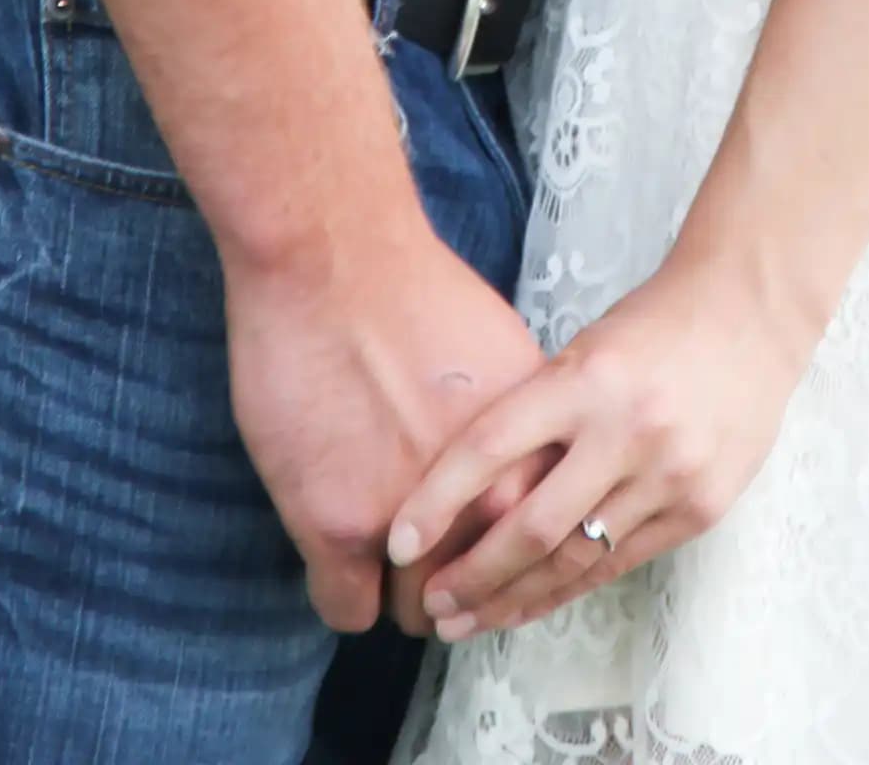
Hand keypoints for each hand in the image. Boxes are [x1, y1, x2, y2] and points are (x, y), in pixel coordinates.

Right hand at [223, 208, 548, 631]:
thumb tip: (517, 476)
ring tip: (374, 554)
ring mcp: (415, 522)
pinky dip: (339, 590)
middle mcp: (489, 498)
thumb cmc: (411, 290)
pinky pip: (346, 609)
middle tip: (422, 556)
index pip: (536, 554)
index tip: (477, 550)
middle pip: (482, 591)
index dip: (503, 551)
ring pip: (416, 612)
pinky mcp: (340, 530)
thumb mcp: (502, 361)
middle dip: (454, 580)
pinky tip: (332, 558)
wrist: (334, 257)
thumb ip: (516, 431)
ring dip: (396, 590)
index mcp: (534, 455)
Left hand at [386, 251, 810, 640]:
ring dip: (514, 599)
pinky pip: (621, 562)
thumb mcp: (584, 352)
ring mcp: (669, 475)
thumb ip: (539, 414)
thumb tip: (472, 492)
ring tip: (468, 621)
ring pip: (575, 560)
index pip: (491, 447)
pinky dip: (570, 588)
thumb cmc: (652, 325)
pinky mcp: (699, 508)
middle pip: (531, 526)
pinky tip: (533, 604)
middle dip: (472, 576)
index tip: (398, 542)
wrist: (750, 313)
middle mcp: (626, 430)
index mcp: (586, 379)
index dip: (437, 501)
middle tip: (430, 604)